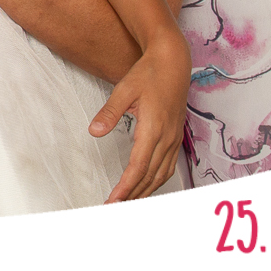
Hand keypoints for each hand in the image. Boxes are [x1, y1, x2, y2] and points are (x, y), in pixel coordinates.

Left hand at [90, 33, 189, 201]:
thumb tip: (94, 132)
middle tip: (115, 208)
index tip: (114, 200)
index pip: (138, 166)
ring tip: (129, 202)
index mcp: (153, 128)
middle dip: (133, 194)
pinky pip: (169, 166)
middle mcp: (167, 137)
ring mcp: (174, 138)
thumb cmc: (148, 74)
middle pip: (150, 176)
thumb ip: (109, 113)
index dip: (126, 186)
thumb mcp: (124, 89)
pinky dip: (157, 180)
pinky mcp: (176, 136)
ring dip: (146, 190)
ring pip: (162, 174)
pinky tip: (147, 185)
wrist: (173, 62)